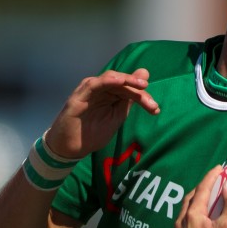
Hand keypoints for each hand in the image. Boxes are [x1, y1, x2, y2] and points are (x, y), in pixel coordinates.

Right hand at [43, 68, 159, 159]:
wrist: (71, 148)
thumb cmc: (92, 133)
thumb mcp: (116, 117)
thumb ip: (129, 101)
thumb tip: (145, 81)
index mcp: (109, 93)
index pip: (129, 89)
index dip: (143, 97)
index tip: (155, 109)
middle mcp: (100, 88)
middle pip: (123, 82)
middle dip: (139, 91)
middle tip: (152, 103)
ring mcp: (89, 90)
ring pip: (111, 79)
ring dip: (127, 81)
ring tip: (141, 86)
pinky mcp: (79, 96)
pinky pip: (94, 84)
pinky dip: (107, 81)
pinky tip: (119, 81)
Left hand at [171, 165, 226, 227]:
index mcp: (193, 216)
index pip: (202, 189)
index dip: (212, 177)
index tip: (220, 169)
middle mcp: (180, 223)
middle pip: (190, 199)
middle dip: (202, 189)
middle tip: (214, 185)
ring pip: (184, 213)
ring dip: (195, 205)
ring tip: (207, 204)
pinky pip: (182, 227)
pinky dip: (191, 219)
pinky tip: (199, 226)